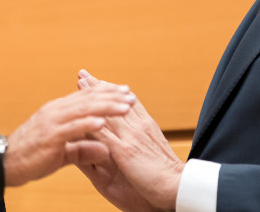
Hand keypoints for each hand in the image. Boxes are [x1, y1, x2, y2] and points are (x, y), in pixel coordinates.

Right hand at [4, 83, 135, 186]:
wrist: (5, 163)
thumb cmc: (31, 156)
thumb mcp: (62, 152)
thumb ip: (82, 148)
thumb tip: (105, 149)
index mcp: (58, 111)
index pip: (86, 97)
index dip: (106, 93)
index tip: (124, 91)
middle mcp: (56, 111)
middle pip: (88, 98)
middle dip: (111, 95)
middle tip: (130, 94)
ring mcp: (52, 122)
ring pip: (84, 109)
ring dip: (107, 106)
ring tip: (125, 105)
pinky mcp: (50, 136)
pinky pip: (72, 127)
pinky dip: (89, 123)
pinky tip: (103, 121)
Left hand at [77, 70, 183, 211]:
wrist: (179, 186)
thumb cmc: (171, 175)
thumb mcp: (158, 149)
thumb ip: (148, 138)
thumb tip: (142, 134)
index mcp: (148, 126)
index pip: (128, 102)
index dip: (113, 90)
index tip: (101, 80)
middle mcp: (139, 126)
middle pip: (115, 101)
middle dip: (99, 86)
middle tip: (84, 74)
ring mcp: (131, 137)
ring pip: (107, 111)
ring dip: (91, 96)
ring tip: (80, 82)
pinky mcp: (124, 151)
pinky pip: (103, 134)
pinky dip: (90, 122)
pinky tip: (80, 114)